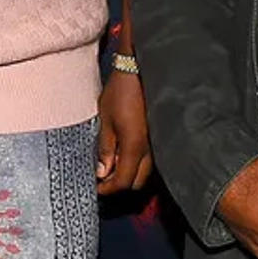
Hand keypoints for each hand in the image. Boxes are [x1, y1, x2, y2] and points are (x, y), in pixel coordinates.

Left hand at [95, 70, 151, 194]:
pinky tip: (124, 153)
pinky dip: (137, 163)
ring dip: (129, 174)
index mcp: (134, 146)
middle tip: (102, 178)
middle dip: (119, 185)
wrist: (142, 69)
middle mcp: (151, 149)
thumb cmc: (121, 91)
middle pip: (137, 182)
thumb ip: (106, 148)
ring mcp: (158, 143)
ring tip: (111, 165)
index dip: (108, 189)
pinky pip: (151, 159)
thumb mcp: (106, 119)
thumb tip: (102, 172)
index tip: (96, 187)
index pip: (123, 182)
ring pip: (146, 172)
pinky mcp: (161, 136)